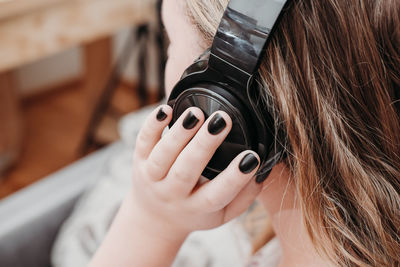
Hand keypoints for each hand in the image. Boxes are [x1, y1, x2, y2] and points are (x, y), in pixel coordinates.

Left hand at [126, 105, 262, 242]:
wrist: (156, 217)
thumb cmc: (195, 211)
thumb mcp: (221, 215)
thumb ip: (243, 197)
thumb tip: (260, 171)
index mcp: (197, 209)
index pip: (216, 195)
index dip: (234, 178)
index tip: (251, 157)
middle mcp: (172, 194)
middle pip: (185, 171)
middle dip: (203, 145)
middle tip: (221, 120)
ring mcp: (152, 177)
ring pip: (163, 156)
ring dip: (179, 133)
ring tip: (196, 112)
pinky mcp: (139, 161)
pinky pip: (143, 142)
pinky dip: (152, 125)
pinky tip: (166, 109)